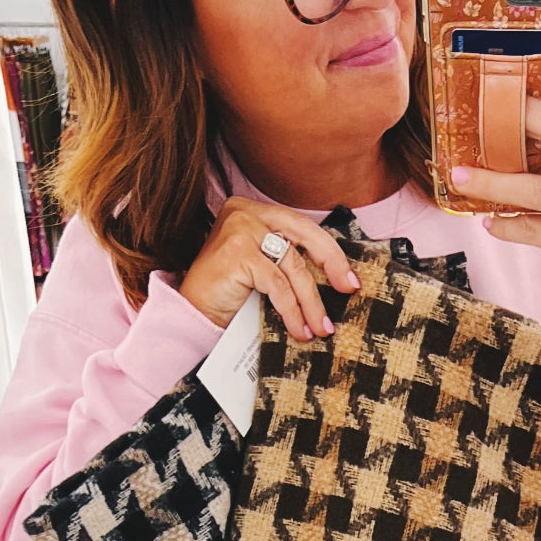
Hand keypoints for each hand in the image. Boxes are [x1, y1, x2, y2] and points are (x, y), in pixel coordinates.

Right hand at [178, 196, 360, 340]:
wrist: (192, 315)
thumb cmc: (228, 295)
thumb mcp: (264, 270)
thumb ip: (288, 261)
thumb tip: (336, 277)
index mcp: (254, 211)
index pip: (302, 227)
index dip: (329, 252)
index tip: (349, 278)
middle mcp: (246, 212)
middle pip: (303, 234)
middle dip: (331, 263)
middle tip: (348, 289)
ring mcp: (240, 229)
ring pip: (293, 265)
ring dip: (310, 301)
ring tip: (320, 327)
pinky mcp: (237, 253)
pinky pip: (278, 284)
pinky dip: (293, 310)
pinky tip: (299, 329)